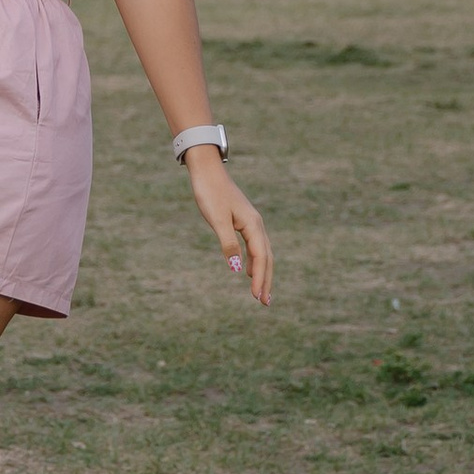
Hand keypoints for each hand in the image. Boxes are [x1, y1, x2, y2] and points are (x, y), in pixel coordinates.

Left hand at [185, 149, 271, 303]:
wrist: (207, 170)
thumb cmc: (210, 193)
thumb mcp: (217, 220)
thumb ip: (228, 244)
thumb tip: (236, 270)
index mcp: (253, 225)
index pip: (261, 257)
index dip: (260, 279)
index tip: (258, 298)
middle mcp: (256, 224)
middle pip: (266, 257)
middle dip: (266, 280)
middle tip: (265, 303)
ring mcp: (251, 222)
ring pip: (262, 252)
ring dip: (262, 273)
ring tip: (260, 293)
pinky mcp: (243, 221)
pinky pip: (254, 246)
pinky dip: (255, 261)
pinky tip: (247, 271)